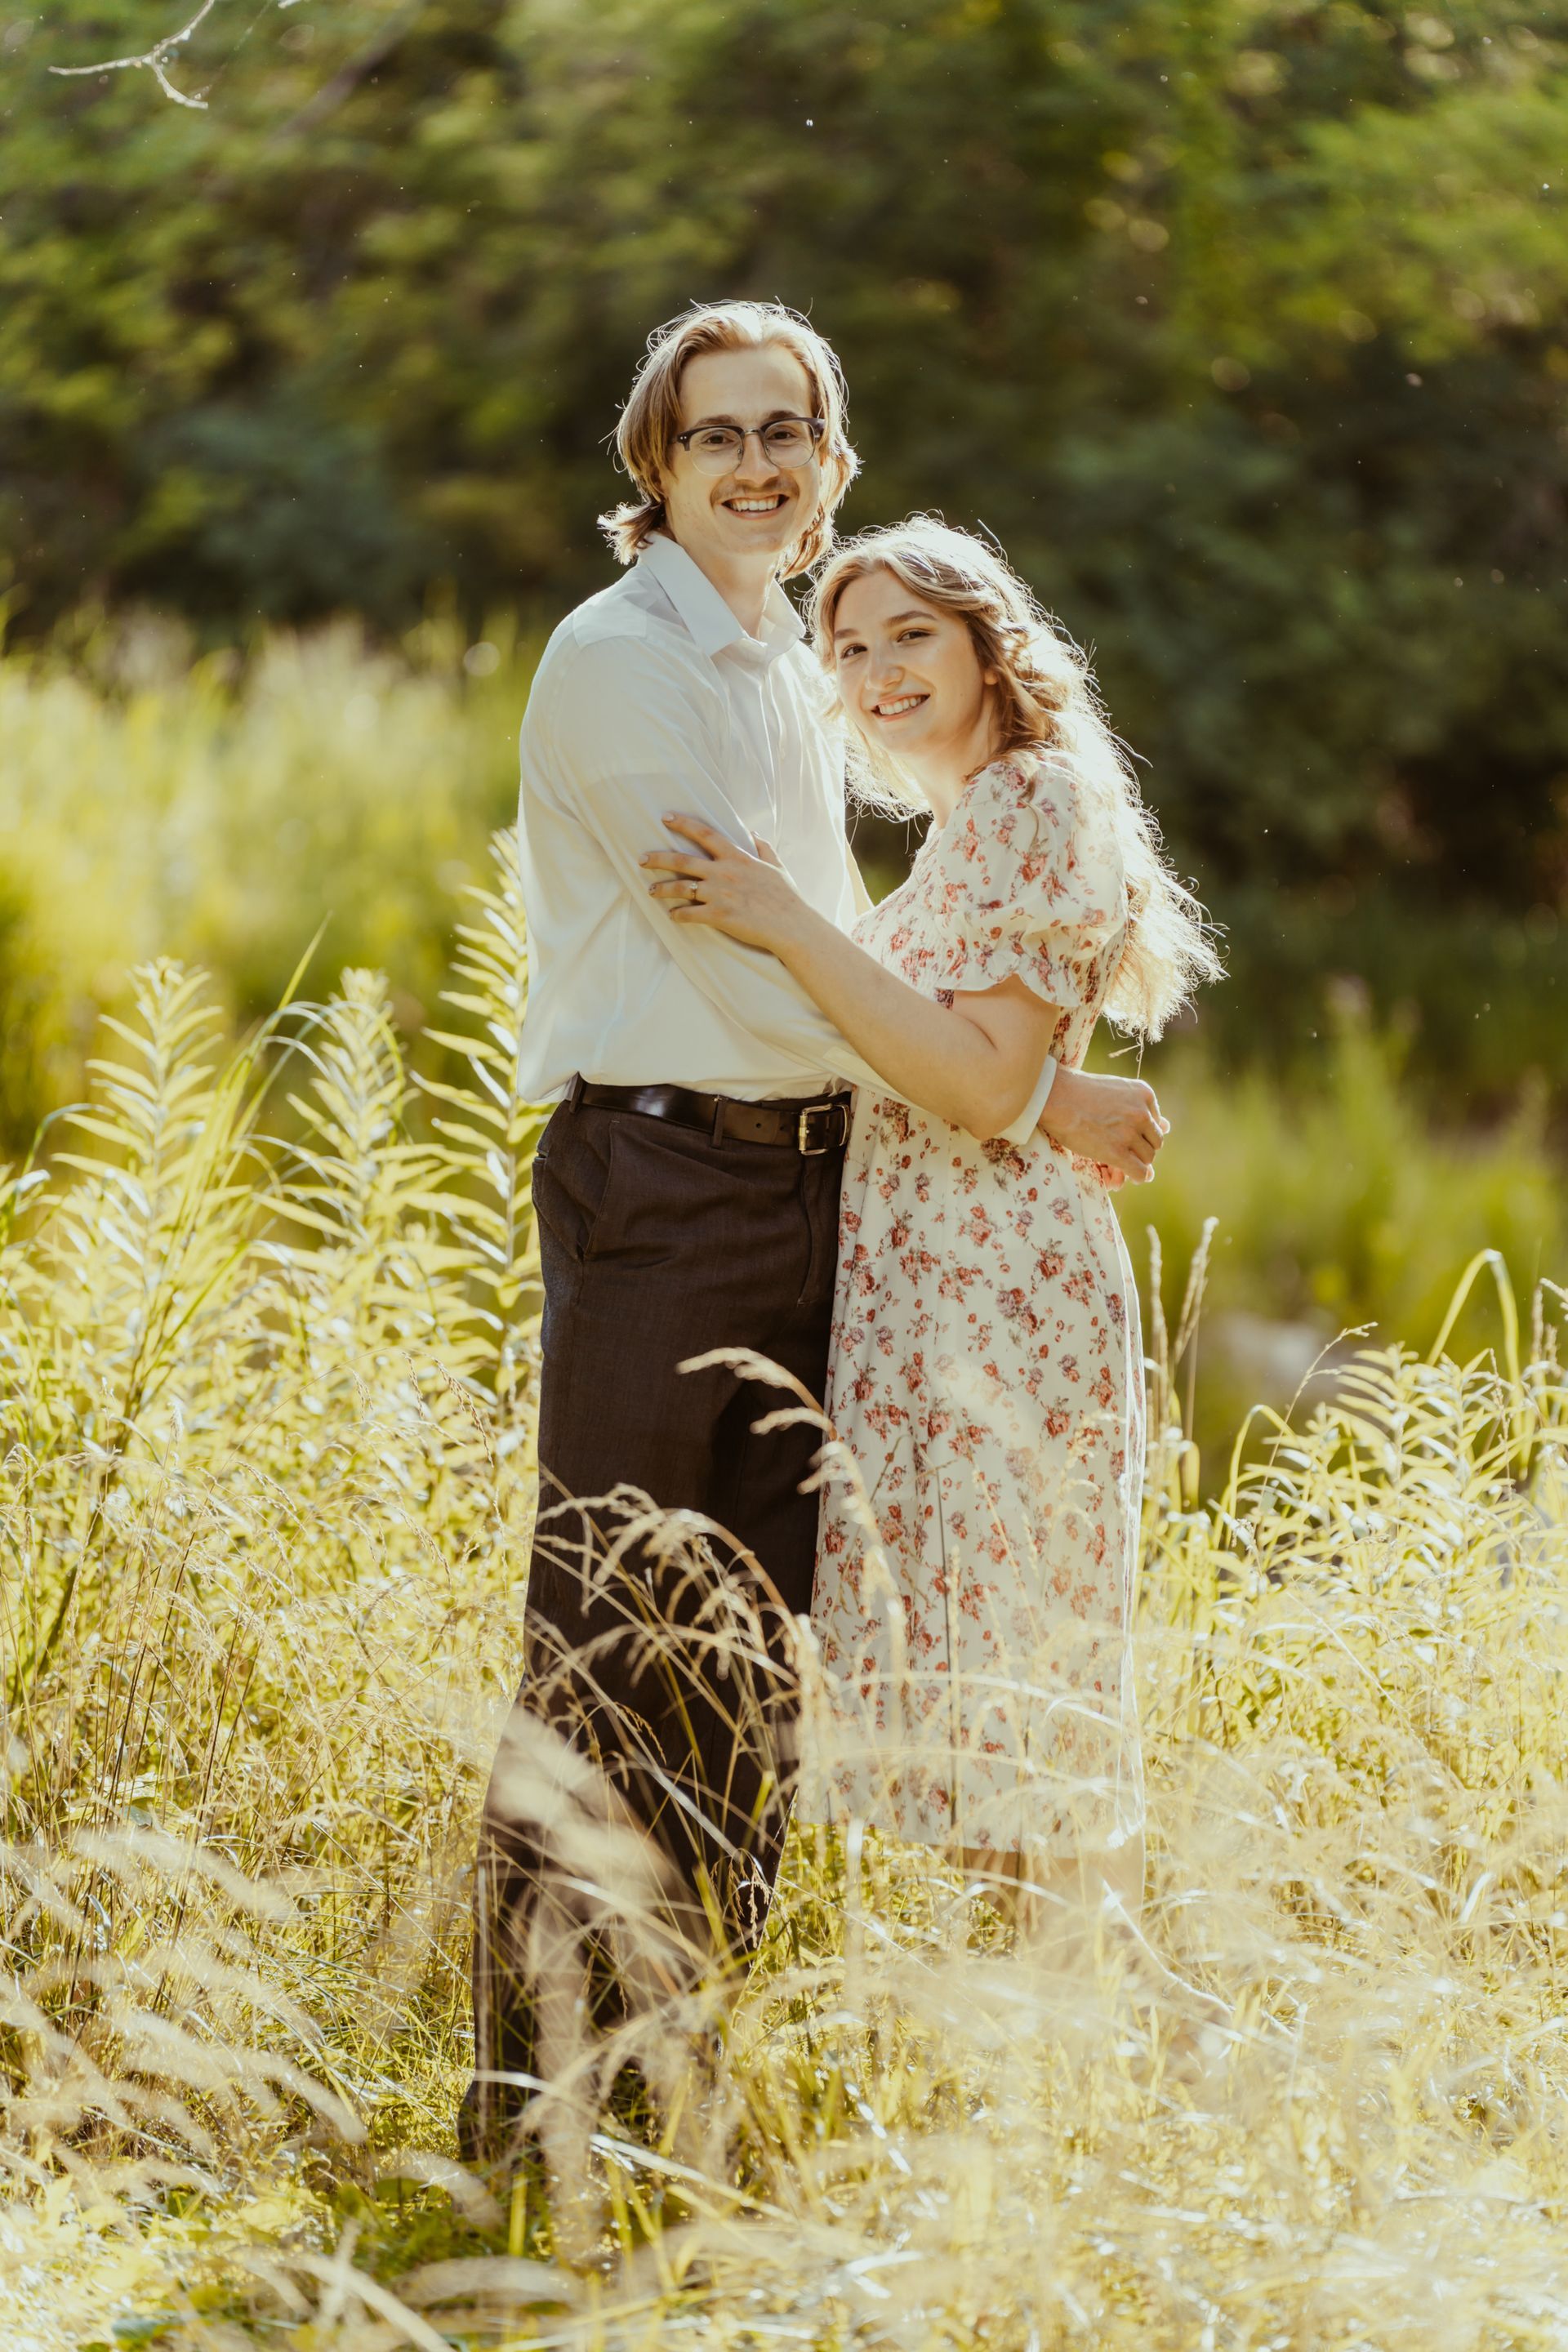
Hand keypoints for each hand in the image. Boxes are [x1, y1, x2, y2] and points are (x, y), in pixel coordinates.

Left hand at [641, 814, 810, 953]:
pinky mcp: (718, 916)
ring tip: (651, 891)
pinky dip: (678, 915)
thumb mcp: (776, 867)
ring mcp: (719, 894)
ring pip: (681, 888)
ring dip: (662, 889)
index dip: (683, 824)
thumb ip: (763, 848)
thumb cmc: (787, 897)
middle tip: (641, 859)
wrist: (792, 926)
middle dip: (658, 858)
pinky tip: (672, 916)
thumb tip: (753, 833)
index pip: (705, 834)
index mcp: (737, 858)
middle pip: (682, 860)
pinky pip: (689, 914)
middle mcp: (724, 873)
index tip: (665, 818)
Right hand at [1038, 1065, 1167, 1185]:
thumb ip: (1141, 1107)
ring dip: (1135, 1163)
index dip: (1141, 1135)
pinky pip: (1139, 1172)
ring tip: (1118, 1162)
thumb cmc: (1079, 1092)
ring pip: (1147, 1158)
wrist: (1055, 1096)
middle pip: (1154, 1142)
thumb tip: (1168, 1125)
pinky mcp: (1117, 1152)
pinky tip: (1126, 1177)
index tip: (1126, 1138)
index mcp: (1144, 1094)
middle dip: (1140, 1150)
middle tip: (1122, 1153)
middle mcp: (1142, 1113)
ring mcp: (1130, 1133)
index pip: (1155, 1123)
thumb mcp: (1117, 1091)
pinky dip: (1136, 1177)